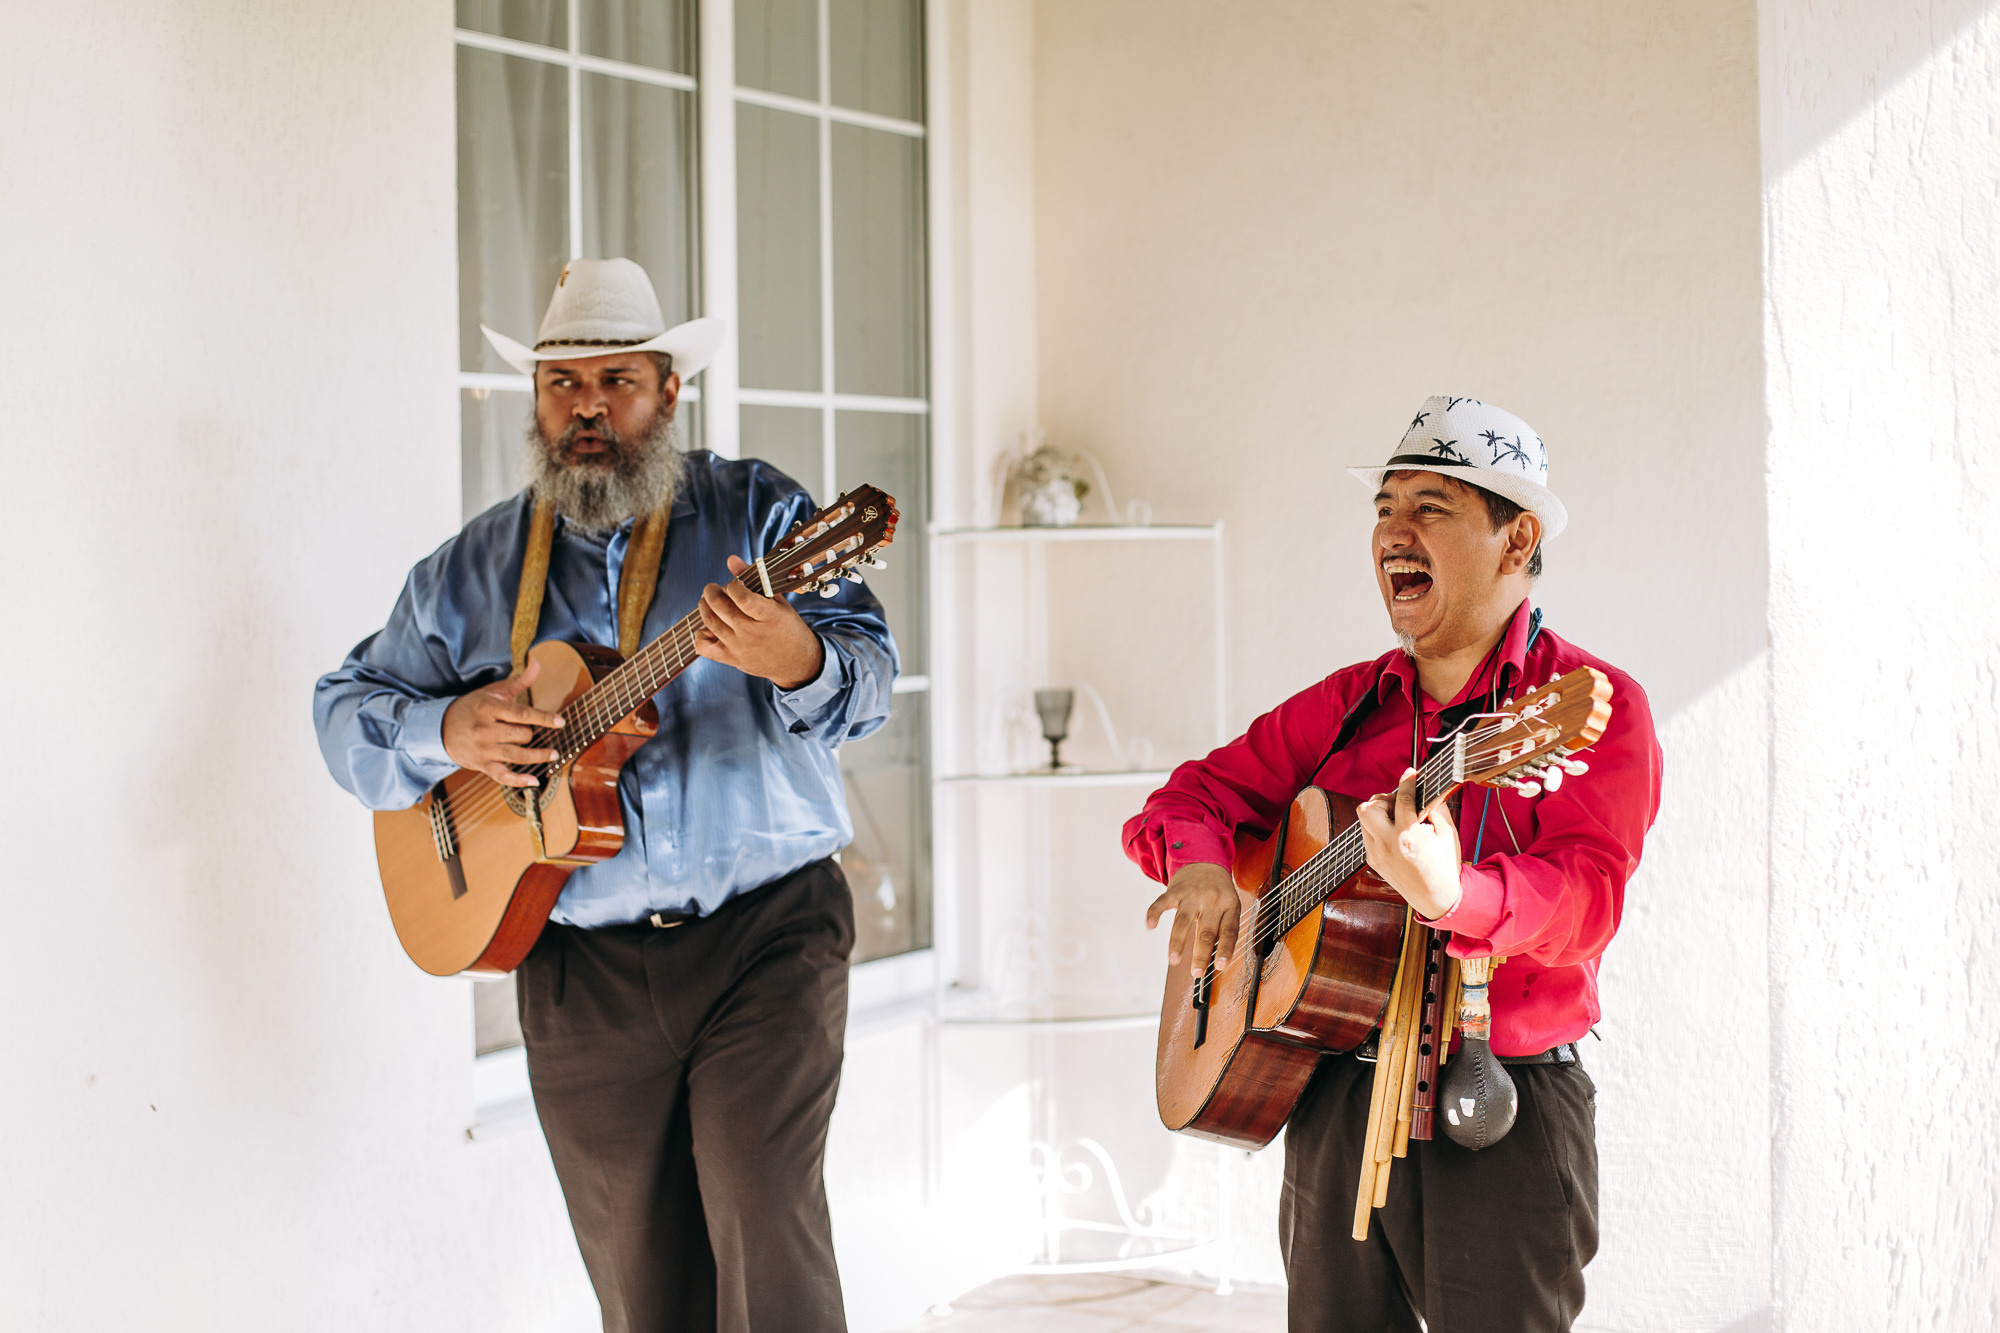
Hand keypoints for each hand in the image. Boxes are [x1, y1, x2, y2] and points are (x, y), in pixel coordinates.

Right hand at [441, 656, 563, 788]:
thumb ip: (519, 681)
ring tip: (553, 754)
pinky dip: (518, 781)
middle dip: (529, 733)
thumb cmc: (472, 707)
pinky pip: (503, 776)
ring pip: (518, 755)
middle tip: (526, 731)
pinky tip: (534, 781)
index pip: (521, 714)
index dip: (543, 718)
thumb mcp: (492, 692)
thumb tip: (537, 663)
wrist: (440, 728)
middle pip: (522, 735)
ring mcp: (483, 749)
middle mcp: (485, 729)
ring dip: (538, 756)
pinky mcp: (482, 765)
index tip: (561, 722)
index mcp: (488, 708)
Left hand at [694, 555, 825, 688]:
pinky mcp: (731, 659)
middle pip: (720, 607)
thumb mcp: (778, 602)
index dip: (733, 586)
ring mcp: (740, 647)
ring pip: (710, 622)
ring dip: (704, 606)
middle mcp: (753, 633)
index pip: (742, 598)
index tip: (736, 584)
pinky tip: (708, 627)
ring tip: (709, 601)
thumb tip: (730, 559)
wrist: (797, 663)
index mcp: (770, 617)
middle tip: (712, 588)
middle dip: (711, 592)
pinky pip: (703, 647)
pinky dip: (700, 634)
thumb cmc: (788, 628)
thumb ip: (754, 578)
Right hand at [1146, 862, 1246, 978]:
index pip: (1229, 931)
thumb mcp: (1229, 905)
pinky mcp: (1175, 890)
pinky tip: (1150, 926)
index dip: (1226, 949)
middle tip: (1196, 973)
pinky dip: (1154, 914)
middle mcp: (1212, 900)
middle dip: (1200, 954)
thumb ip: (1223, 929)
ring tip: (1173, 960)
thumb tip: (1217, 960)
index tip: (1220, 966)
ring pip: (1183, 921)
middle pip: (1206, 931)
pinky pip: (1162, 903)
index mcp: (1229, 906)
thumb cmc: (1218, 890)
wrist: (1205, 860)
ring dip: (1177, 942)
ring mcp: (1192, 895)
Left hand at [1356, 767, 1463, 918]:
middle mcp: (1388, 844)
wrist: (1436, 897)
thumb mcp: (1448, 832)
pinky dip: (1378, 829)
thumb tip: (1427, 788)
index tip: (1410, 774)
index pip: (1402, 798)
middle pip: (1368, 807)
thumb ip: (1436, 806)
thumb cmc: (1444, 864)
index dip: (1407, 781)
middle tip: (1398, 804)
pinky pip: (1367, 834)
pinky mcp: (1372, 860)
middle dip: (1383, 799)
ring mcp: (1376, 853)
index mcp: (1408, 836)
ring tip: (1397, 819)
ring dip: (1379, 813)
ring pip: (1363, 819)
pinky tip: (1395, 834)